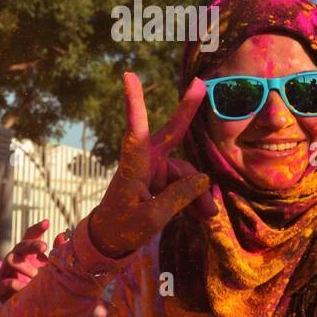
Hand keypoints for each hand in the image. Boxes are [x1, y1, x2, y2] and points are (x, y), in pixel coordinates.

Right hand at [0, 219, 53, 301]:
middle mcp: (15, 260)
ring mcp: (5, 272)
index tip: (47, 222)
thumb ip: (56, 254)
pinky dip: (18, 285)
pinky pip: (6, 282)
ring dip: (25, 267)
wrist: (25, 312)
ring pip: (10, 260)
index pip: (29, 237)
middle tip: (44, 246)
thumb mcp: (49, 271)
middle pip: (19, 246)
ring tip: (37, 277)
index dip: (37, 229)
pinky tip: (26, 289)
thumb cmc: (38, 288)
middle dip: (31, 244)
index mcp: (27, 255)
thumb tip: (61, 237)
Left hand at [87, 73, 210, 259]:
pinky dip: (194, 200)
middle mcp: (145, 162)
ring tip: (206, 217)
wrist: (110, 241)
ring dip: (197, 195)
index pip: (136, 130)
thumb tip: (202, 178)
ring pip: (186, 174)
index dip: (135, 103)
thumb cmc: (122, 228)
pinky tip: (202, 217)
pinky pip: (185, 185)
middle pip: (171, 134)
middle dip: (186, 110)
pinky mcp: (161, 181)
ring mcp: (154, 170)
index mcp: (134, 166)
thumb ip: (177, 197)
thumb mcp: (151, 218)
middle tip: (199, 82)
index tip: (128, 76)